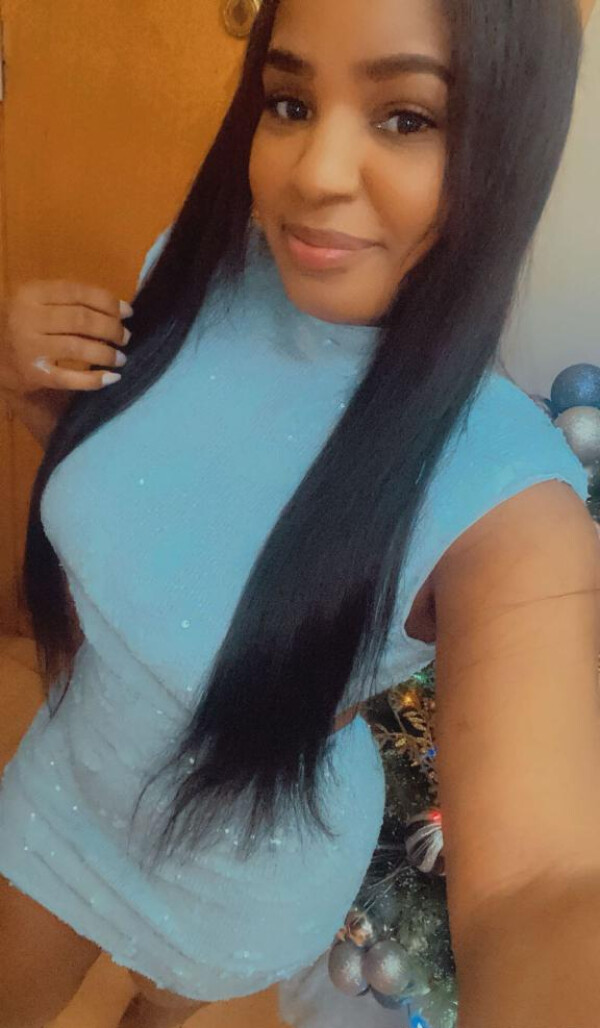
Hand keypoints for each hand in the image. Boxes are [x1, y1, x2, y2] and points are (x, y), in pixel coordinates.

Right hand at [0, 280, 132, 394]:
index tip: (128, 313)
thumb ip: (71, 300)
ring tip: (120, 358)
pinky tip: (112, 377)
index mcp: (32, 294)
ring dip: (107, 353)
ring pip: (78, 347)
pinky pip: (70, 378)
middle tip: (125, 337)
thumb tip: (120, 308)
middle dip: (111, 328)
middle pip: (81, 320)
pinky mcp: (34, 374)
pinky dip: (95, 379)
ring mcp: (30, 347)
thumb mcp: (37, 301)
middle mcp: (28, 318)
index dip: (108, 302)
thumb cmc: (22, 322)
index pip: (78, 292)